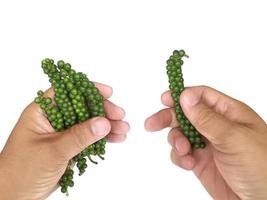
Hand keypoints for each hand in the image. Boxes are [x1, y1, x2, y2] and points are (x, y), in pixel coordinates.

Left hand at [0, 82, 129, 199]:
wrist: (15, 197)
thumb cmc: (22, 171)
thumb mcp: (52, 151)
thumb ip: (79, 136)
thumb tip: (103, 123)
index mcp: (42, 112)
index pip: (66, 91)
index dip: (87, 88)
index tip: (108, 92)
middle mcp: (53, 120)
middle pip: (82, 107)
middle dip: (102, 110)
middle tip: (120, 115)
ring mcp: (62, 134)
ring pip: (88, 124)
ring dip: (106, 126)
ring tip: (123, 130)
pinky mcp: (68, 147)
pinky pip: (88, 139)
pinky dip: (102, 139)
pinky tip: (115, 139)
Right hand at [145, 86, 266, 199]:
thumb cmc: (261, 167)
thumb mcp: (233, 138)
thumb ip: (207, 118)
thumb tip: (185, 96)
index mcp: (228, 113)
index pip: (201, 96)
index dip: (182, 96)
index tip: (165, 100)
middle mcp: (216, 126)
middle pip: (185, 114)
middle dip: (168, 118)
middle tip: (152, 124)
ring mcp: (207, 144)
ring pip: (180, 134)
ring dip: (176, 141)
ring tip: (184, 152)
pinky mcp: (200, 161)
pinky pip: (181, 153)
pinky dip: (180, 157)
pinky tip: (189, 164)